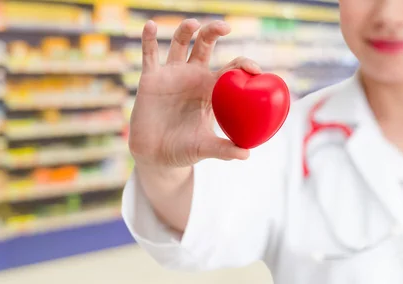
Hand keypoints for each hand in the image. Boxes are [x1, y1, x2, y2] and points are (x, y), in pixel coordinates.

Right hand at [129, 19, 262, 167]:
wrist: (155, 156)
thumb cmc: (184, 151)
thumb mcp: (204, 148)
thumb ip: (223, 149)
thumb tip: (247, 155)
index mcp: (211, 90)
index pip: (230, 69)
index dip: (242, 64)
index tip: (253, 68)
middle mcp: (193, 77)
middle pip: (205, 45)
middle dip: (214, 31)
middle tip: (225, 27)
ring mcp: (172, 75)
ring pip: (180, 43)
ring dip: (186, 30)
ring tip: (194, 24)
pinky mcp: (150, 78)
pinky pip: (149, 54)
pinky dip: (149, 38)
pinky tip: (150, 25)